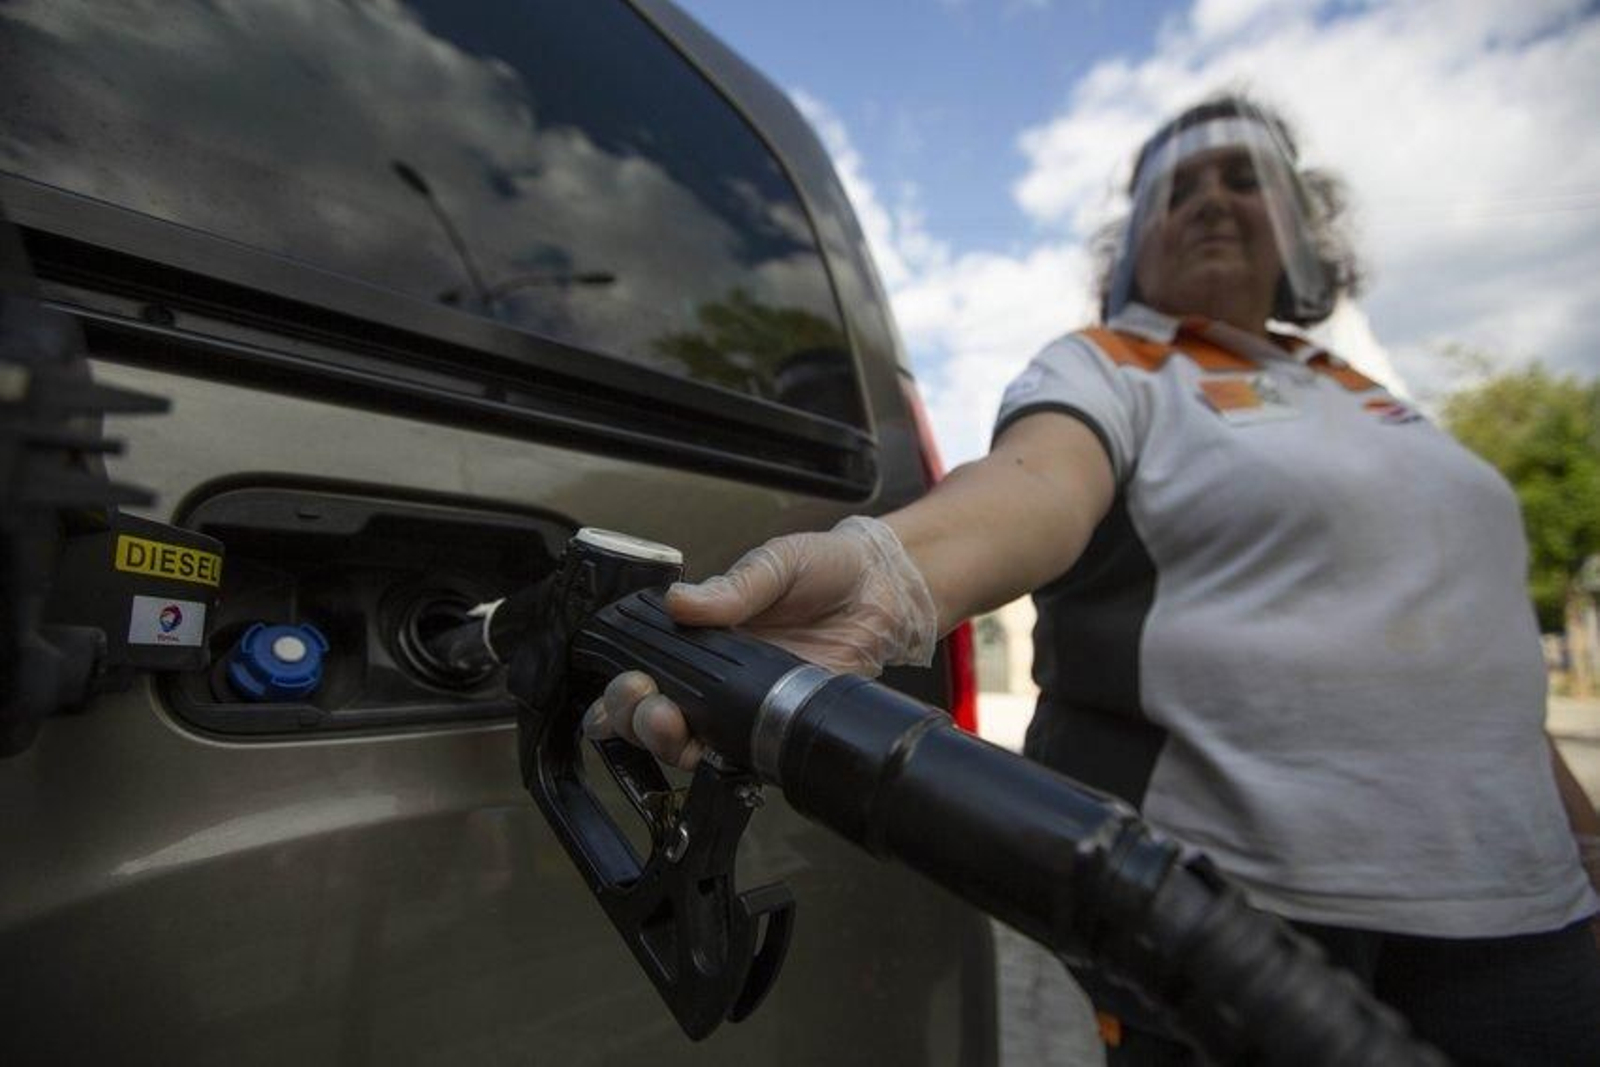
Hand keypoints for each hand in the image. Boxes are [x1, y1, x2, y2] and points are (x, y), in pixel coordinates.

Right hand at [581, 516, 935, 768]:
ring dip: (666, 743)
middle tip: (646, 702)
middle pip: (650, 716)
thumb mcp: (776, 564)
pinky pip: (738, 757)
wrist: (881, 593)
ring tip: (670, 725)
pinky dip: (718, 760)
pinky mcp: (776, 729)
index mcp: (698, 636)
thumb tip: (680, 602)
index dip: (621, 688)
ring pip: (685, 744)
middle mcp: (712, 678)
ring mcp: (742, 708)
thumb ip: (733, 587)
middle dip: (634, 719)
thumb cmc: (824, 570)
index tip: (629, 680)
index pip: (641, 669)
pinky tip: (711, 750)